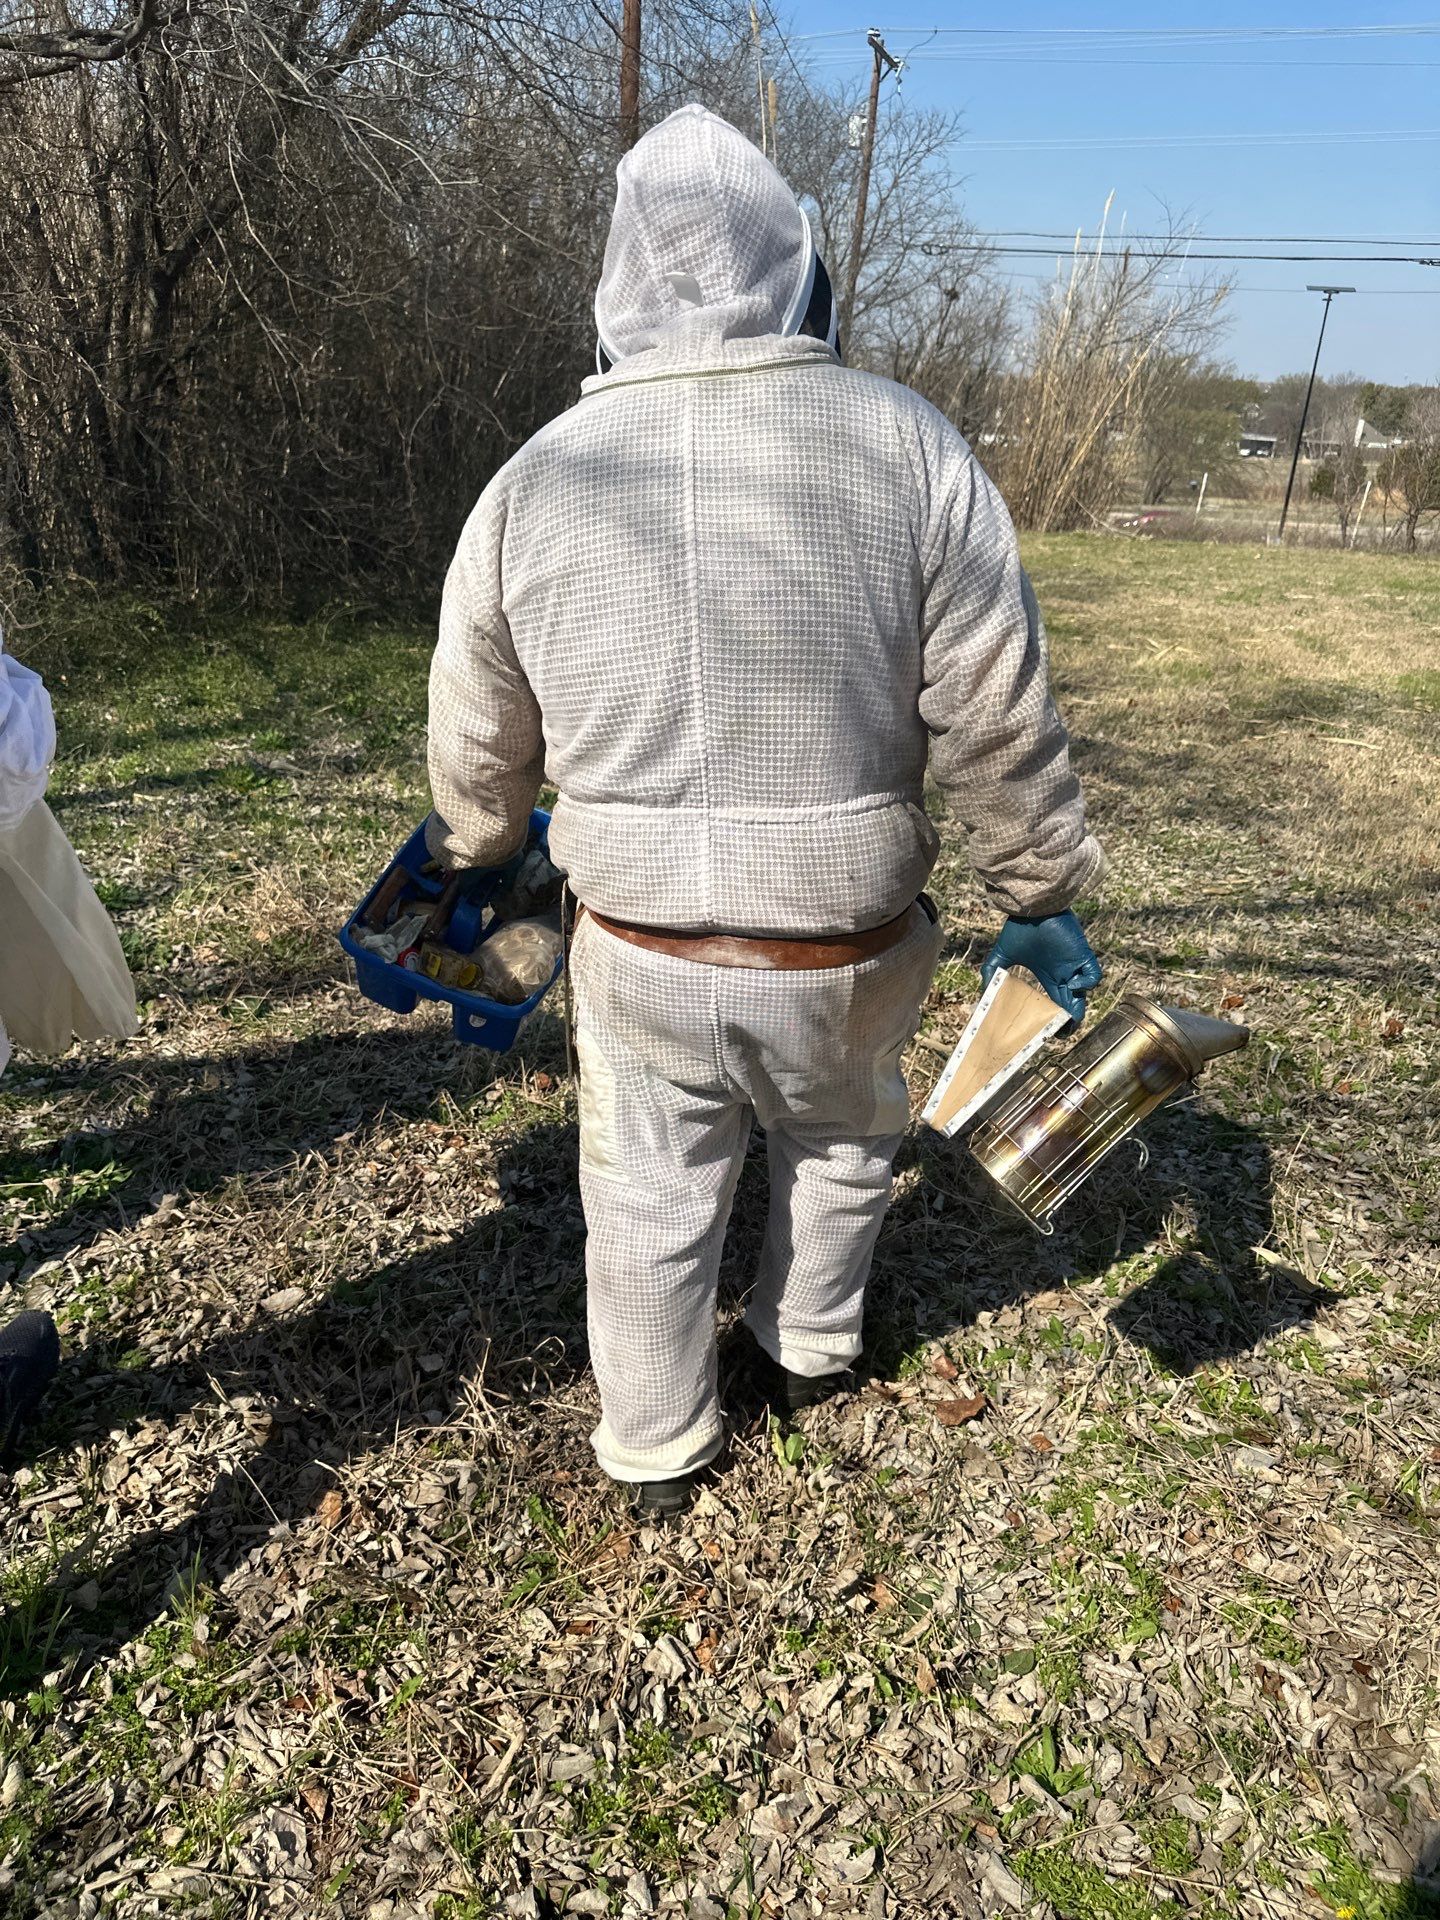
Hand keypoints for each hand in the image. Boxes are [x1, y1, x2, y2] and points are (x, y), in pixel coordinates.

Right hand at [980, 910, 1101, 1028]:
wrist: (1031, 909)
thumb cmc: (1020, 928)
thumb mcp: (1002, 955)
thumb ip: (992, 973)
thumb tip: (983, 992)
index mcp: (1049, 978)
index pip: (1057, 1006)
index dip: (1056, 1021)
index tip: (1047, 1032)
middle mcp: (1064, 975)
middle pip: (1074, 1006)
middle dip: (1070, 1023)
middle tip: (1060, 1032)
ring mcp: (1074, 967)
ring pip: (1085, 995)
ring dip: (1078, 1007)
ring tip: (1067, 1013)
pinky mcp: (1083, 956)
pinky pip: (1094, 977)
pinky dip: (1087, 985)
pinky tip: (1073, 984)